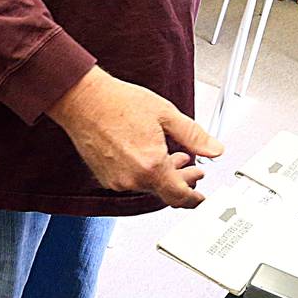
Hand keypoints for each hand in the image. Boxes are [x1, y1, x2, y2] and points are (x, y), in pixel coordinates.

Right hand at [48, 66, 223, 207]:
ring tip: (173, 155)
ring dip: (164, 174)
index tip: (203, 197)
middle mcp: (132, 178)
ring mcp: (117, 180)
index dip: (196, 198)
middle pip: (165, 192)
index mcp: (151, 165)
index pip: (180, 196)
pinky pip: (132, 181)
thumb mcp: (165, 113)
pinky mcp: (105, 177)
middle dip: (183, 182)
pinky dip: (145, 172)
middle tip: (195, 169)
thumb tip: (214, 149)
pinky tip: (150, 154)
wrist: (83, 100)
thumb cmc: (118, 102)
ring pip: (149, 186)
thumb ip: (193, 135)